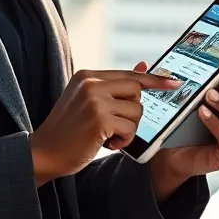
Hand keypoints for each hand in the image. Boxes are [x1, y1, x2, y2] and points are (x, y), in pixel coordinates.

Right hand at [30, 65, 180, 186]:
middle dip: (133, 111)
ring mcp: (95, 100)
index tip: (175, 82)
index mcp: (88, 76)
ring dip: (128, 130)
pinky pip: (130, 129)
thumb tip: (143, 65)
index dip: (155, 79)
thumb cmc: (68, 131)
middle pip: (136, 90)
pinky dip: (123, 141)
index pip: (130, 74)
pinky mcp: (99, 119)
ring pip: (136, 111)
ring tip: (107, 136)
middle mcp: (91, 83)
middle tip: (116, 125)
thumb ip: (113, 86)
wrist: (43, 153)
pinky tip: (106, 144)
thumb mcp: (88, 102)